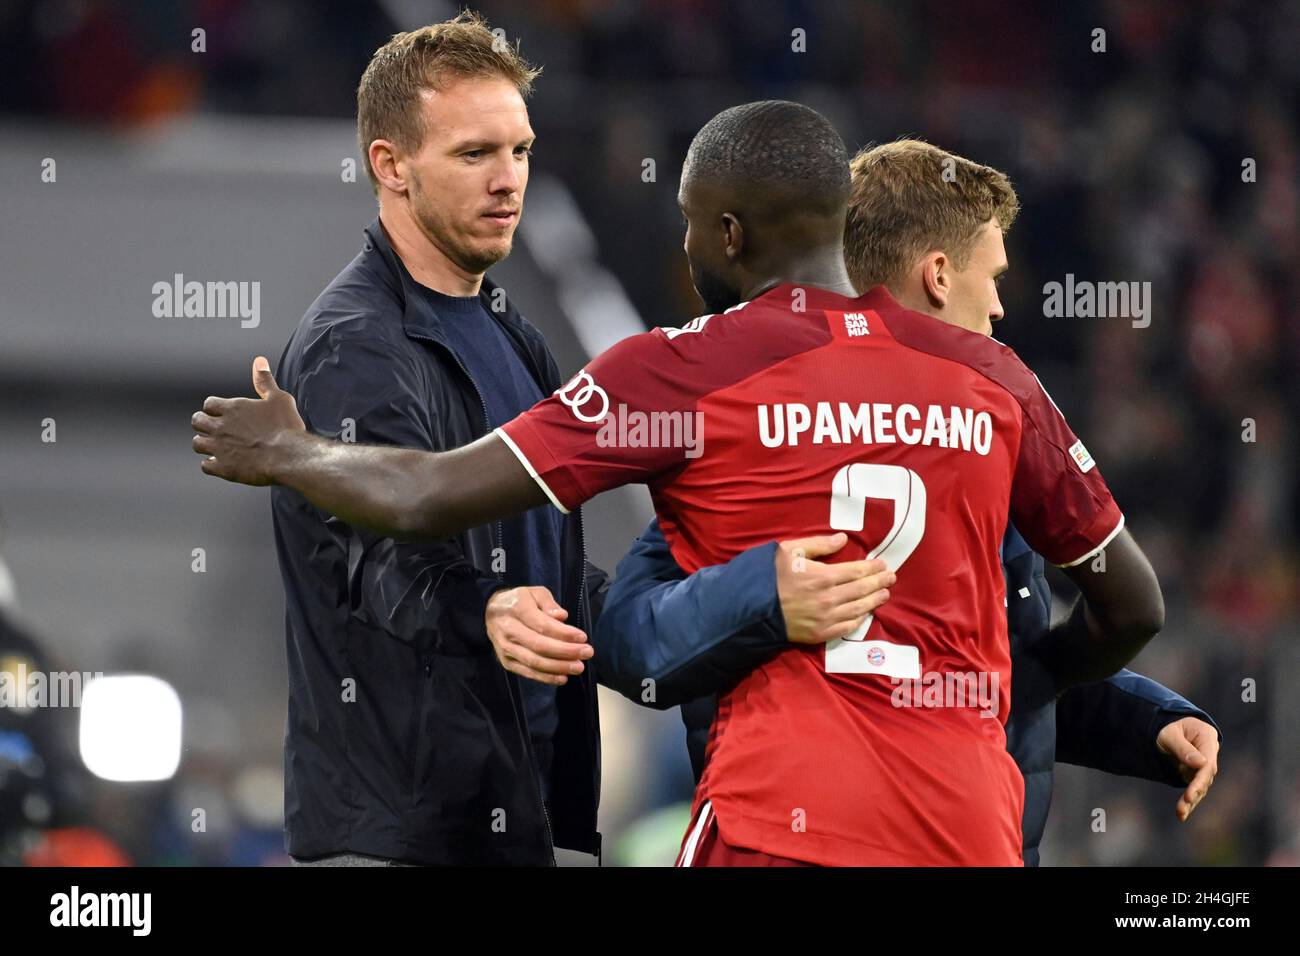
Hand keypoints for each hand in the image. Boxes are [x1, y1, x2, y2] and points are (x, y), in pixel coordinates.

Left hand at [192, 357, 305, 484]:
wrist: (288, 456)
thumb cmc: (286, 427)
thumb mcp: (279, 398)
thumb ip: (264, 381)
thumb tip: (259, 361)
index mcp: (232, 408)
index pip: (209, 404)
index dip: (214, 408)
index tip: (222, 413)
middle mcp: (221, 426)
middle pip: (197, 421)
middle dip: (204, 424)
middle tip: (216, 429)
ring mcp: (219, 448)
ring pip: (197, 444)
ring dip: (205, 444)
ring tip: (217, 447)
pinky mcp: (223, 468)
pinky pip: (205, 465)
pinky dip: (211, 464)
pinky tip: (222, 463)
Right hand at [486, 586, 592, 685]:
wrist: (491, 612)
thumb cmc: (520, 601)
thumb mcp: (534, 593)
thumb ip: (549, 603)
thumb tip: (562, 616)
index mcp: (516, 609)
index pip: (542, 625)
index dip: (564, 633)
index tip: (582, 637)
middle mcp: (508, 630)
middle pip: (539, 645)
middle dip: (566, 651)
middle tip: (587, 653)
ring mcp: (505, 648)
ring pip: (534, 662)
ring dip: (559, 667)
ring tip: (578, 667)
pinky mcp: (506, 662)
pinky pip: (527, 672)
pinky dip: (546, 678)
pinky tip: (563, 677)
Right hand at [775, 533, 894, 644]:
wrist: (750, 610)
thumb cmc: (769, 576)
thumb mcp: (790, 551)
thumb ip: (818, 545)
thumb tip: (843, 539)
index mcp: (823, 576)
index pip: (856, 571)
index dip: (872, 567)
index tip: (883, 564)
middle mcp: (829, 599)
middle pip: (861, 590)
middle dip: (878, 582)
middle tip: (891, 578)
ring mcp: (826, 618)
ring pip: (858, 609)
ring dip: (874, 601)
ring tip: (884, 594)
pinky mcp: (820, 634)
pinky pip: (846, 627)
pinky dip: (859, 619)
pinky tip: (865, 613)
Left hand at [1156, 716, 1219, 821]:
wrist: (1165, 729)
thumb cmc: (1167, 728)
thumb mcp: (1169, 734)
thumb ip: (1182, 747)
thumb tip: (1201, 763)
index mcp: (1207, 737)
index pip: (1207, 763)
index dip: (1200, 780)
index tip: (1190, 794)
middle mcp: (1209, 753)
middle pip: (1205, 777)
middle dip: (1194, 793)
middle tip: (1183, 806)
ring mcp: (1204, 765)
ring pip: (1201, 786)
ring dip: (1191, 801)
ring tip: (1180, 813)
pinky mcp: (1197, 774)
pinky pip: (1195, 789)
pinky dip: (1189, 802)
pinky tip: (1182, 814)